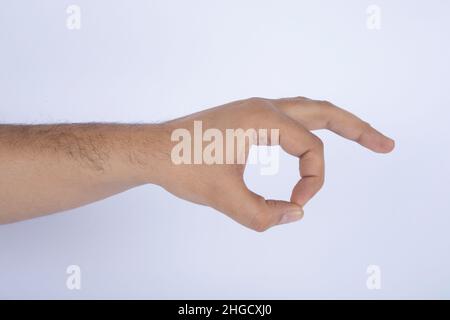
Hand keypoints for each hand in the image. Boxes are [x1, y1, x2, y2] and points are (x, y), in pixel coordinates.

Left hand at [154, 97, 394, 231]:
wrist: (152, 151)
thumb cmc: (183, 168)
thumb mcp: (226, 199)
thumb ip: (264, 215)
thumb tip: (294, 214)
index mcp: (265, 118)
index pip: (311, 151)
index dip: (313, 183)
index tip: (295, 205)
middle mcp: (265, 107)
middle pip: (324, 112)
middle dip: (358, 128)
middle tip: (386, 144)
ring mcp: (255, 110)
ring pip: (308, 110)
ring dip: (337, 122)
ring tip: (362, 135)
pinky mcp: (247, 118)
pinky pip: (289, 118)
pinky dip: (310, 128)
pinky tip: (311, 142)